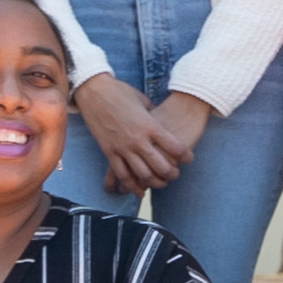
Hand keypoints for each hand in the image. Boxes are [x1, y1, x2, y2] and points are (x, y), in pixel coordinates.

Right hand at [76, 73, 196, 192]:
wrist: (94, 91)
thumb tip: (160, 125)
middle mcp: (138, 139)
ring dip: (155, 183)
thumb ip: (153, 117)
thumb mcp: (144, 102)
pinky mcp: (109, 152)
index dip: (186, 156)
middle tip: (175, 174)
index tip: (188, 159)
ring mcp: (122, 147)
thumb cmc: (120, 92)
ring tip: (161, 183)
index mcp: (150, 125)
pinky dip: (132, 186)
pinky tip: (140, 191)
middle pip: (161, 166)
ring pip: (143, 175)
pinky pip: (122, 175)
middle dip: (172, 174)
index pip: (175, 147)